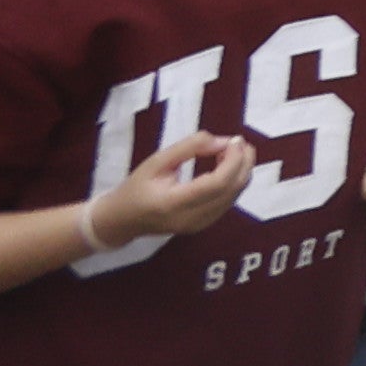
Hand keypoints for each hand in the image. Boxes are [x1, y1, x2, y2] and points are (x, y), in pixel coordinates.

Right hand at [93, 133, 254, 243]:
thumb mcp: (157, 161)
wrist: (122, 220)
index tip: (235, 139)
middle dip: (243, 163)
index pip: (216, 184)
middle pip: (231, 191)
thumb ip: (189, 147)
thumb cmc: (136, 187)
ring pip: (234, 197)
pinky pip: (228, 201)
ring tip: (233, 150)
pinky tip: (227, 166)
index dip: (233, 160)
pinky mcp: (203, 226)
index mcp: (173, 203)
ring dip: (241, 171)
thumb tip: (223, 141)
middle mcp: (190, 219)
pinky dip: (234, 181)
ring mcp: (198, 226)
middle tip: (239, 141)